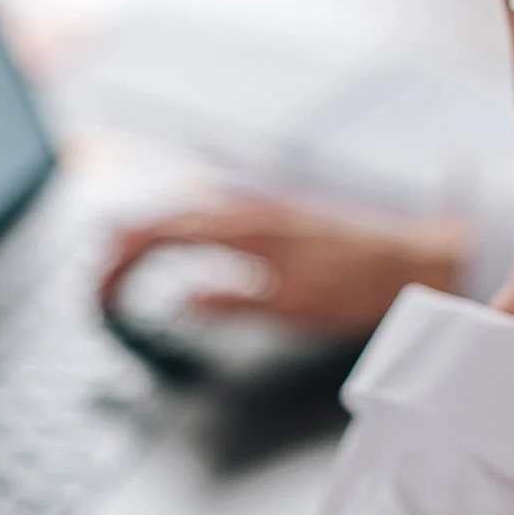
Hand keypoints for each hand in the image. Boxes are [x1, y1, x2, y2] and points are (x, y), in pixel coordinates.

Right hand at [98, 197, 469, 339]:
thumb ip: (233, 301)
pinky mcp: (279, 216)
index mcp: (244, 227)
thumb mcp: (294, 306)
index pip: (159, 234)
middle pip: (164, 213)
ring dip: (149, 230)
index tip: (101, 294)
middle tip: (96, 276)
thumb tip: (184, 301)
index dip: (120, 263)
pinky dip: (181, 226)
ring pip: (187, 208)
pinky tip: (185, 241)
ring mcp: (264, 207)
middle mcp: (249, 207)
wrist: (417, 259)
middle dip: (121, 242)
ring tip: (121, 255)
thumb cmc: (362, 284)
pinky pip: (213, 211)